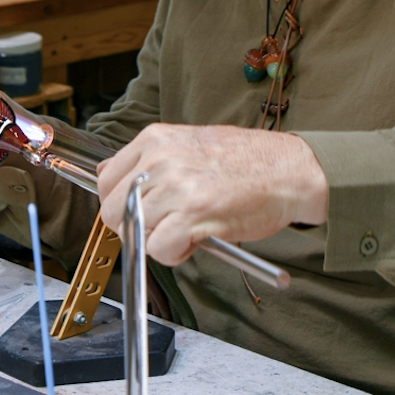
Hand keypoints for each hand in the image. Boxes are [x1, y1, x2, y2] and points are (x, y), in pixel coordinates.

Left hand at [95, 123, 326, 267]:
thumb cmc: (245, 161)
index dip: (118, 205)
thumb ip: (150, 160)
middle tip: (164, 227)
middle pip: (112, 210)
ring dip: (159, 241)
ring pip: (136, 232)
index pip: (106, 180)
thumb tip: (109, 177)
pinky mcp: (195, 213)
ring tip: (187, 230)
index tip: (137, 213)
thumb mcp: (187, 143)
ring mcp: (177, 186)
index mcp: (156, 140)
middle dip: (134, 227)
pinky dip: (174, 254)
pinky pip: (160, 248)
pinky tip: (195, 241)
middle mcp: (161, 160)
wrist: (289, 170)